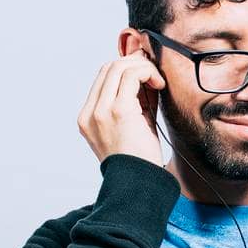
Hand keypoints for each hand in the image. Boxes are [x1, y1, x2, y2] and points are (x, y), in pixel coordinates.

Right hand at [77, 47, 166, 166]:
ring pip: (118, 67)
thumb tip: (147, 75)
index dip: (126, 68)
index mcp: (88, 117)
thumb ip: (135, 101)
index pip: (103, 78)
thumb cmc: (140, 159)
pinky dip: (147, 73)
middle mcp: (89, 113)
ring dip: (142, 67)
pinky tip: (159, 84)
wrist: (139, 184)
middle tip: (155, 71)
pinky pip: (130, 76)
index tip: (147, 73)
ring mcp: (100, 111)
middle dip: (135, 63)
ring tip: (158, 80)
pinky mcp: (117, 111)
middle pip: (108, 68)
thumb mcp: (134, 125)